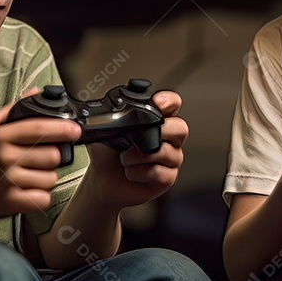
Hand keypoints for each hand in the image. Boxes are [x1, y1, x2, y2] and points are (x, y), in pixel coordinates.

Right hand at [0, 88, 81, 227]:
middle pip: (52, 155)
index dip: (62, 128)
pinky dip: (41, 195)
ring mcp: (10, 182)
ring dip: (47, 176)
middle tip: (43, 156)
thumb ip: (12, 109)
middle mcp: (6, 158)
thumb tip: (35, 93)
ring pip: (51, 178)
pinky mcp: (12, 203)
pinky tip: (30, 189)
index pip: (38, 129)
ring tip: (33, 173)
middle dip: (53, 155)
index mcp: (0, 137)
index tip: (75, 130)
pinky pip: (43, 198)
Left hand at [80, 90, 186, 209]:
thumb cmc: (106, 153)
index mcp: (155, 121)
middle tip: (140, 137)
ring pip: (168, 153)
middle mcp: (167, 139)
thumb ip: (112, 118)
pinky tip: (131, 172)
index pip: (172, 104)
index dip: (169, 101)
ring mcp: (169, 159)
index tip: (159, 103)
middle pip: (181, 128)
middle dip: (162, 130)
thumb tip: (109, 113)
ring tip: (125, 159)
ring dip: (139, 157)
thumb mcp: (105, 130)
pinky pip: (161, 174)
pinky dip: (140, 173)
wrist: (100, 179)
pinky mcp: (165, 179)